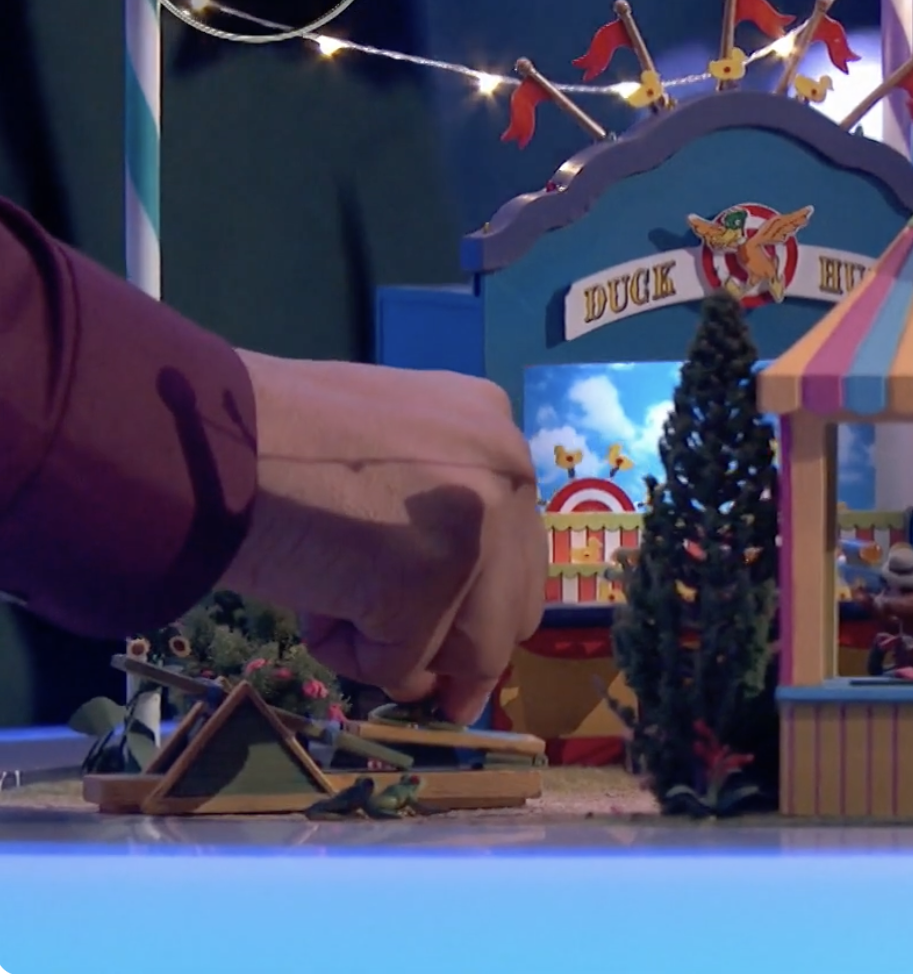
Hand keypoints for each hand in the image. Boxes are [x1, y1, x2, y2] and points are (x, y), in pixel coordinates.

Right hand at [218, 352, 543, 723]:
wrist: (199, 434)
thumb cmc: (270, 440)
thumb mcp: (385, 457)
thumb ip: (431, 517)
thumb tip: (454, 624)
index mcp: (493, 432)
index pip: (516, 551)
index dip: (480, 610)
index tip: (450, 654)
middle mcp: (506, 470)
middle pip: (514, 609)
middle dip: (458, 653)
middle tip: (411, 678)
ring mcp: (477, 527)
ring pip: (472, 652)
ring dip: (397, 653)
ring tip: (326, 604)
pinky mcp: (428, 581)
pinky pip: (402, 667)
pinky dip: (351, 657)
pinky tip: (311, 603)